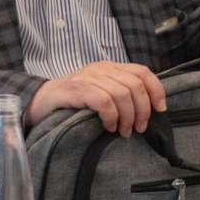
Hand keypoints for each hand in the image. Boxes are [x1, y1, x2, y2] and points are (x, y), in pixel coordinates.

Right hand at [24, 61, 165, 135]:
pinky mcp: (78, 89)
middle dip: (143, 110)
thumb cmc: (72, 101)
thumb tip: (148, 109)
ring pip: (122, 94)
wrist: (39, 101)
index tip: (160, 109)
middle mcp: (100, 68)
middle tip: (139, 128)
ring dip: (127, 117)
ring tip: (124, 131)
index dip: (156, 90)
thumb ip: (119, 92)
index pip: (142, 71)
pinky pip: (105, 102)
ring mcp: (88, 77)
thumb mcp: (98, 91)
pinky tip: (108, 127)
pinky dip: (111, 117)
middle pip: (135, 85)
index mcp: (109, 67)